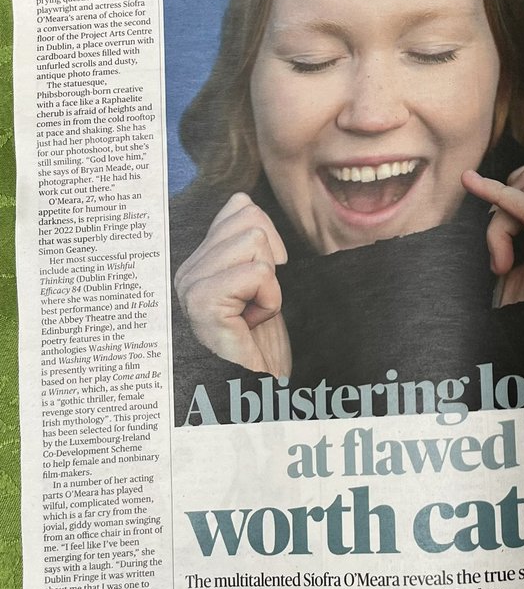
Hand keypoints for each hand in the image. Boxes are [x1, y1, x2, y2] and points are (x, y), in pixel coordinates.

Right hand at [174, 192, 291, 376]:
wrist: (259, 389)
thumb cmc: (263, 342)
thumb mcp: (261, 283)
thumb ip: (250, 242)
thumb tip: (242, 199)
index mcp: (200, 259)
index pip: (240, 206)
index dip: (269, 241)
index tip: (262, 283)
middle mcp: (187, 269)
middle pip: (250, 218)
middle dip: (271, 261)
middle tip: (256, 301)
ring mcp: (190, 284)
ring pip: (255, 241)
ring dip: (271, 284)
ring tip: (252, 315)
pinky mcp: (203, 301)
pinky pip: (259, 273)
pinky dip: (270, 300)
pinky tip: (251, 324)